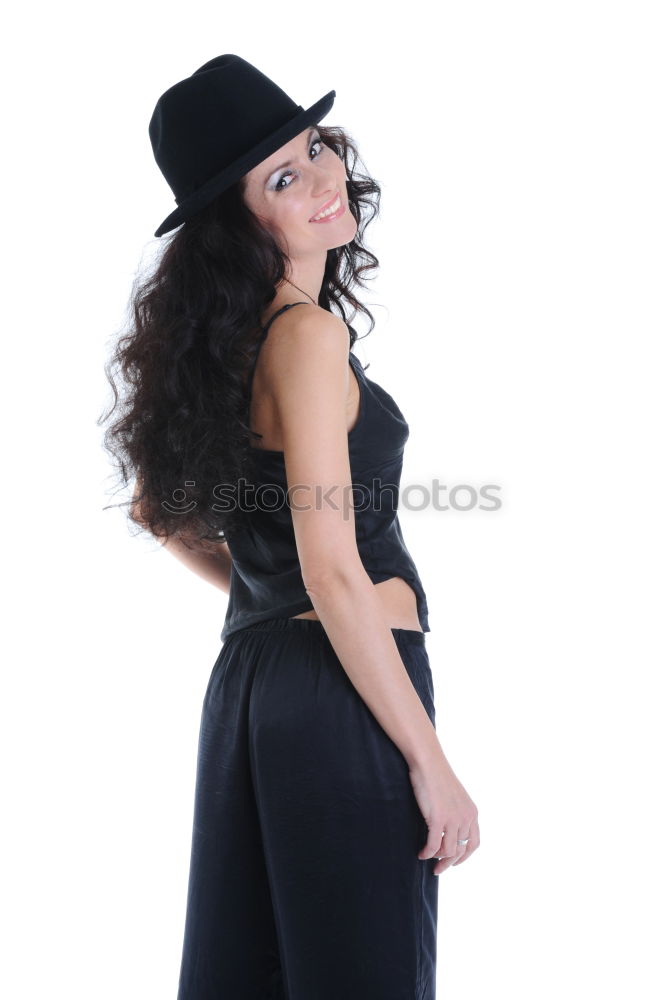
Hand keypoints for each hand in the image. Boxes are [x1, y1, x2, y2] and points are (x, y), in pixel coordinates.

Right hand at [408, 752, 479, 875]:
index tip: (454, 862)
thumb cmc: (436, 776)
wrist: (428, 762)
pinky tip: (420, 853)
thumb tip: (447, 830)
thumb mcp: (453, 797)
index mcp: (472, 812)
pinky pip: (434, 846)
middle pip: (461, 850)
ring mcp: (453, 819)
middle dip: (449, 863)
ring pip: (449, 851)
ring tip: (427, 859)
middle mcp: (466, 818)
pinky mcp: (438, 819)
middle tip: (438, 869)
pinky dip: (427, 853)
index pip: (474, 843)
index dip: (465, 856)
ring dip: (438, 859)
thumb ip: (455, 812)